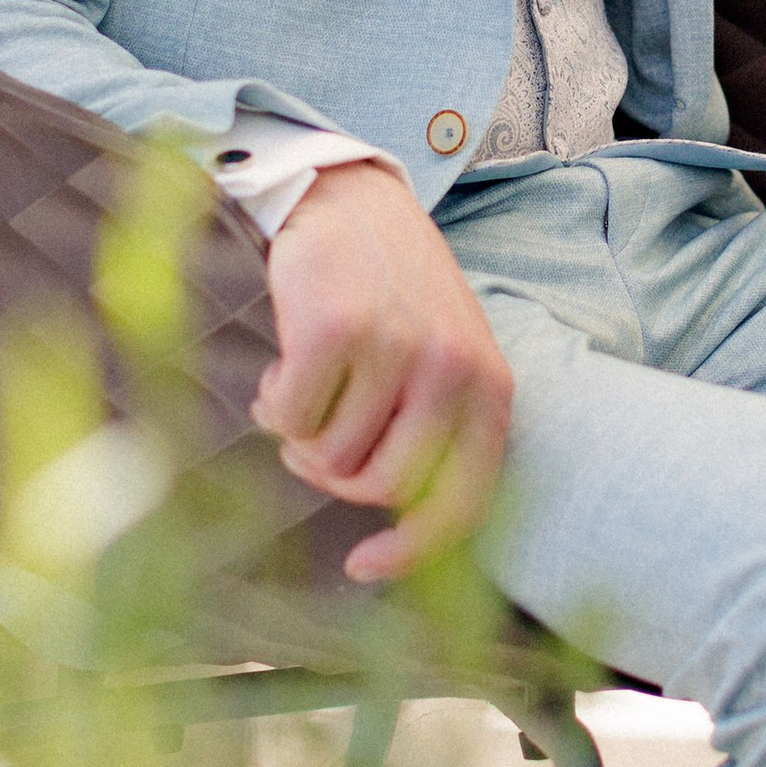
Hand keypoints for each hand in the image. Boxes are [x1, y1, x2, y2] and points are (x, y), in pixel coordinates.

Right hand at [254, 162, 513, 580]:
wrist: (351, 200)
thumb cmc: (396, 296)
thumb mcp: (446, 358)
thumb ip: (439, 432)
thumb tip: (401, 525)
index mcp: (490, 386)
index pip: (462, 501)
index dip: (411, 550)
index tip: (361, 566)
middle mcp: (451, 368)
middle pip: (381, 487)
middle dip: (336, 478)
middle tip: (314, 443)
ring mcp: (394, 347)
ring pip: (329, 457)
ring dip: (301, 436)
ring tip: (304, 386)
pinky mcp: (333, 330)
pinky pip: (290, 418)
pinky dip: (275, 404)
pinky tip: (282, 367)